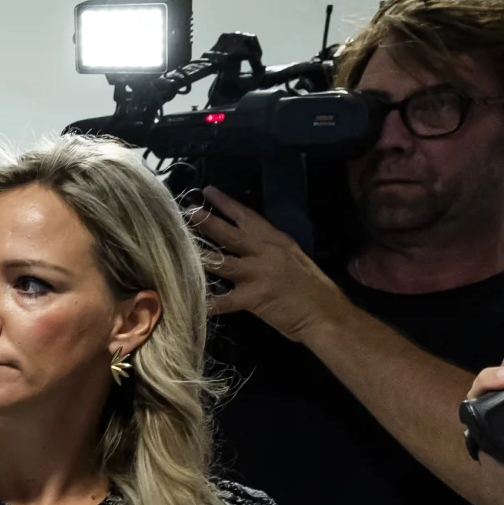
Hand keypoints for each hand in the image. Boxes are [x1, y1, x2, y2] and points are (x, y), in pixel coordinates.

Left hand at [194, 187, 347, 345]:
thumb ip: (269, 249)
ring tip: (176, 248)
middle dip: (205, 222)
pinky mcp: (254, 297)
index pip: (247, 216)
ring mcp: (259, 273)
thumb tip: (246, 243)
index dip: (226, 203)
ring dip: (198, 255)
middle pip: (229, 233)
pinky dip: (205, 302)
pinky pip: (223, 300)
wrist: (327, 314)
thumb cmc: (312, 289)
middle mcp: (265, 251)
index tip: (208, 191)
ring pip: (220, 261)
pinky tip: (188, 301)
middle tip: (185, 212)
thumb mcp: (292, 258)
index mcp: (276, 241)